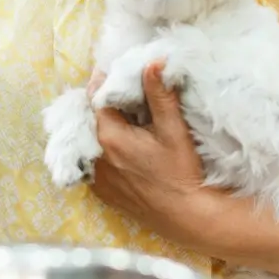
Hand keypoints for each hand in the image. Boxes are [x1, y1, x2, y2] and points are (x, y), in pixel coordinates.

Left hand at [90, 62, 214, 246]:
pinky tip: (123, 144)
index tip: (118, 71)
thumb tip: (153, 62)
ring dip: (104, 125)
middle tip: (125, 91)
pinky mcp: (101, 191)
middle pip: (92, 117)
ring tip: (126, 116)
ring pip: (92, 139)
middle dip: (106, 102)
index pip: (96, 97)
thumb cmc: (181, 173)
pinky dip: (103, 147)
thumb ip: (160, 95)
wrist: (187, 217)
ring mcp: (96, 177)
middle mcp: (95, 157)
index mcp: (109, 136)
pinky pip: (94, 160)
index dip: (107, 81)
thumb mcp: (173, 130)